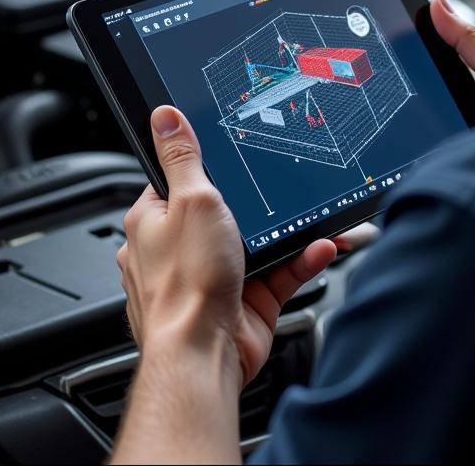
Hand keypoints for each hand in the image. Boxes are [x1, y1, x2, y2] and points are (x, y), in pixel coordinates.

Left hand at [116, 106, 337, 387]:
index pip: (180, 180)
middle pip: (226, 211)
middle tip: (288, 188)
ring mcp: (212, 278)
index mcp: (154, 221)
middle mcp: (179, 250)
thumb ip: (183, 157)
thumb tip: (164, 117)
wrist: (203, 357)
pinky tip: (319, 247)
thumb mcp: (191, 200)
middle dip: (263, 203)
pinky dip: (301, 260)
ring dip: (290, 232)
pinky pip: (278, 272)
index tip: (237, 154)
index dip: (208, 167)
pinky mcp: (243, 302)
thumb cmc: (185, 286)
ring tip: (316, 219)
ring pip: (259, 243)